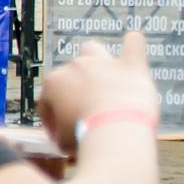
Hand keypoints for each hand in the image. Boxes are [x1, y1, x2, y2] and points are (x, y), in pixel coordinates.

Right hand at [37, 30, 158, 155]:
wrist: (115, 129)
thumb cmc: (85, 136)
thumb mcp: (64, 142)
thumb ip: (62, 135)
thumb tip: (67, 140)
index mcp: (54, 83)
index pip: (48, 101)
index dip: (54, 120)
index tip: (63, 135)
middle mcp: (74, 67)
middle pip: (70, 76)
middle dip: (75, 92)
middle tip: (85, 113)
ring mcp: (103, 63)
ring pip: (91, 50)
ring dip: (94, 61)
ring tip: (101, 75)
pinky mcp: (130, 65)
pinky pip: (132, 45)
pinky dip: (133, 44)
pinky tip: (134, 41)